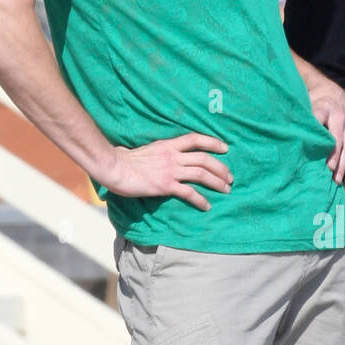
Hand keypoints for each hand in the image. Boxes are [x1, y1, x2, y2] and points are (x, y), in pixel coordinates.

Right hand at [104, 132, 231, 211]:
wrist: (114, 167)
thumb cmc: (124, 160)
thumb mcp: (146, 150)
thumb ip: (157, 152)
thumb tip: (159, 155)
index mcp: (167, 145)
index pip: (195, 139)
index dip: (213, 142)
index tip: (225, 148)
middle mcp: (172, 156)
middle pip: (204, 159)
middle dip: (221, 168)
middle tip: (230, 177)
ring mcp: (170, 170)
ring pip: (201, 174)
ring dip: (217, 182)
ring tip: (226, 189)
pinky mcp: (165, 185)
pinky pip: (189, 192)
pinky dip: (201, 200)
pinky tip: (207, 206)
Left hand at [307, 75, 344, 190]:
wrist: (333, 96)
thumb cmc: (316, 103)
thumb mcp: (309, 105)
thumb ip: (308, 118)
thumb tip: (300, 135)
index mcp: (332, 113)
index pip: (333, 136)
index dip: (332, 152)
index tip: (328, 165)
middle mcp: (344, 122)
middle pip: (342, 147)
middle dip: (338, 163)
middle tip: (331, 177)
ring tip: (338, 184)